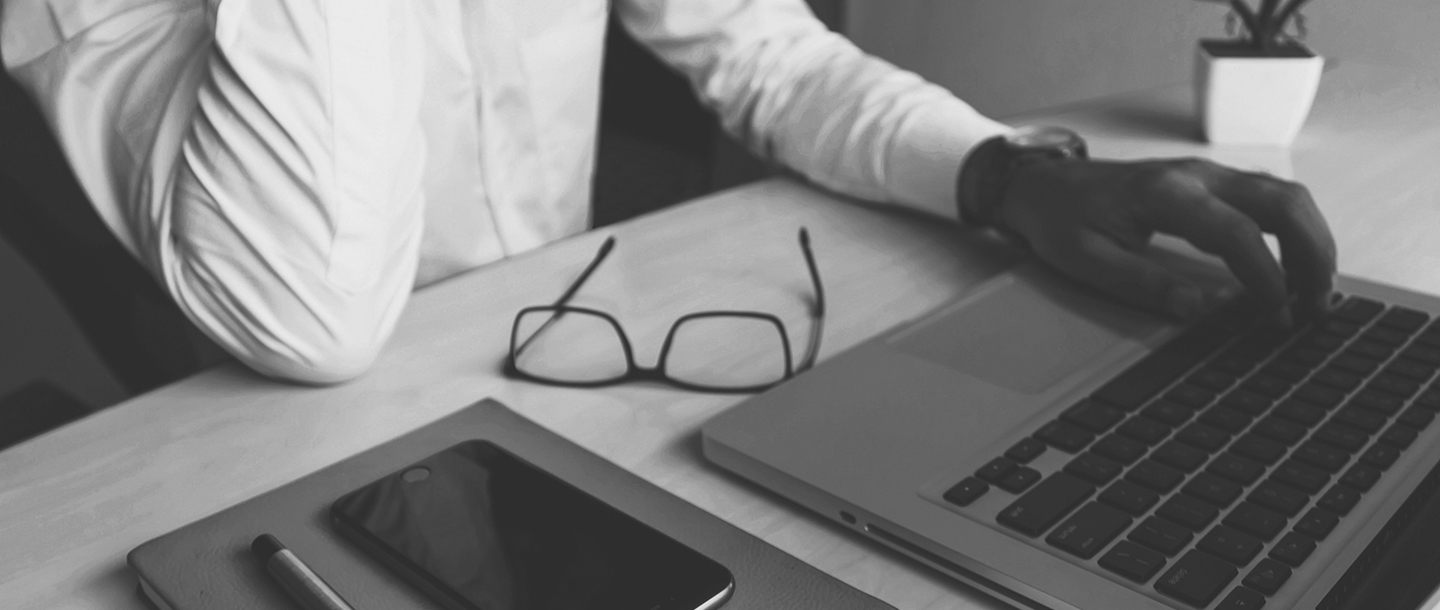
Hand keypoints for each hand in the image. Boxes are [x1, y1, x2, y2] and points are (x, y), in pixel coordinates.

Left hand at [995, 157, 1335, 325]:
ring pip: (1283, 196)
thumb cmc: (1059, 218)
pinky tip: (1295, 265)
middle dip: (1311, 253)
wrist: (1040, 184)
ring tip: (1316, 291)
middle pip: (1281, 202)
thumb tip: (1196, 310)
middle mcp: (1195, 175)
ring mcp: (1205, 175)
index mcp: (1164, 194)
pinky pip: (1267, 199)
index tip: (1276, 315)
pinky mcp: (1208, 183)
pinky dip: (1293, 230)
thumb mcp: (1085, 260)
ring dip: (1310, 240)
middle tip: (1317, 305)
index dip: (1266, 276)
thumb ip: (1142, 284)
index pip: (1237, 233)